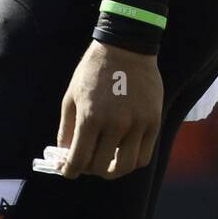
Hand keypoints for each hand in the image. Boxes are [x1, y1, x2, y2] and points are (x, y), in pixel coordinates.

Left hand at [58, 41, 163, 179]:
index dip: (70, 171)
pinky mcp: (153, 122)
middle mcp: (115, 124)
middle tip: (85, 163)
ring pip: (125, 166)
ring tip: (105, 164)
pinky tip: (122, 154)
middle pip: (101, 167)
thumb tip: (64, 156)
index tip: (68, 171)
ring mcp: (137, 124)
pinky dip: (131, 162)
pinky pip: (143, 156)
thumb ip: (66, 129)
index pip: (79, 160)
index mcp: (90, 117)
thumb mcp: (71, 96)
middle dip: (89, 169)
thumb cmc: (93, 70)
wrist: (125, 46)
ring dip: (112, 171)